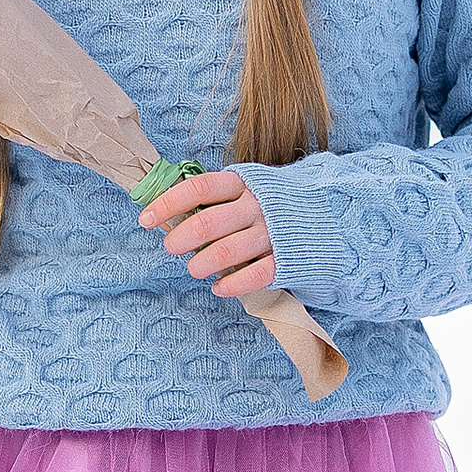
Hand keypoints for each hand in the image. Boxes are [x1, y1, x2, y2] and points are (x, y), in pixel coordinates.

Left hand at [140, 167, 276, 301]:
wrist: (326, 217)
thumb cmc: (270, 205)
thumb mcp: (246, 189)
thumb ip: (214, 199)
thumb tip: (167, 215)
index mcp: (242, 183)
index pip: (199, 188)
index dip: (168, 203)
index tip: (145, 219)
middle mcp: (257, 206)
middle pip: (207, 223)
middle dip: (181, 238)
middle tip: (172, 248)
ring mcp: (272, 233)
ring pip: (226, 251)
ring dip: (201, 264)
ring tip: (194, 268)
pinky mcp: (286, 259)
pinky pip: (254, 275)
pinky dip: (231, 285)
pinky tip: (219, 288)